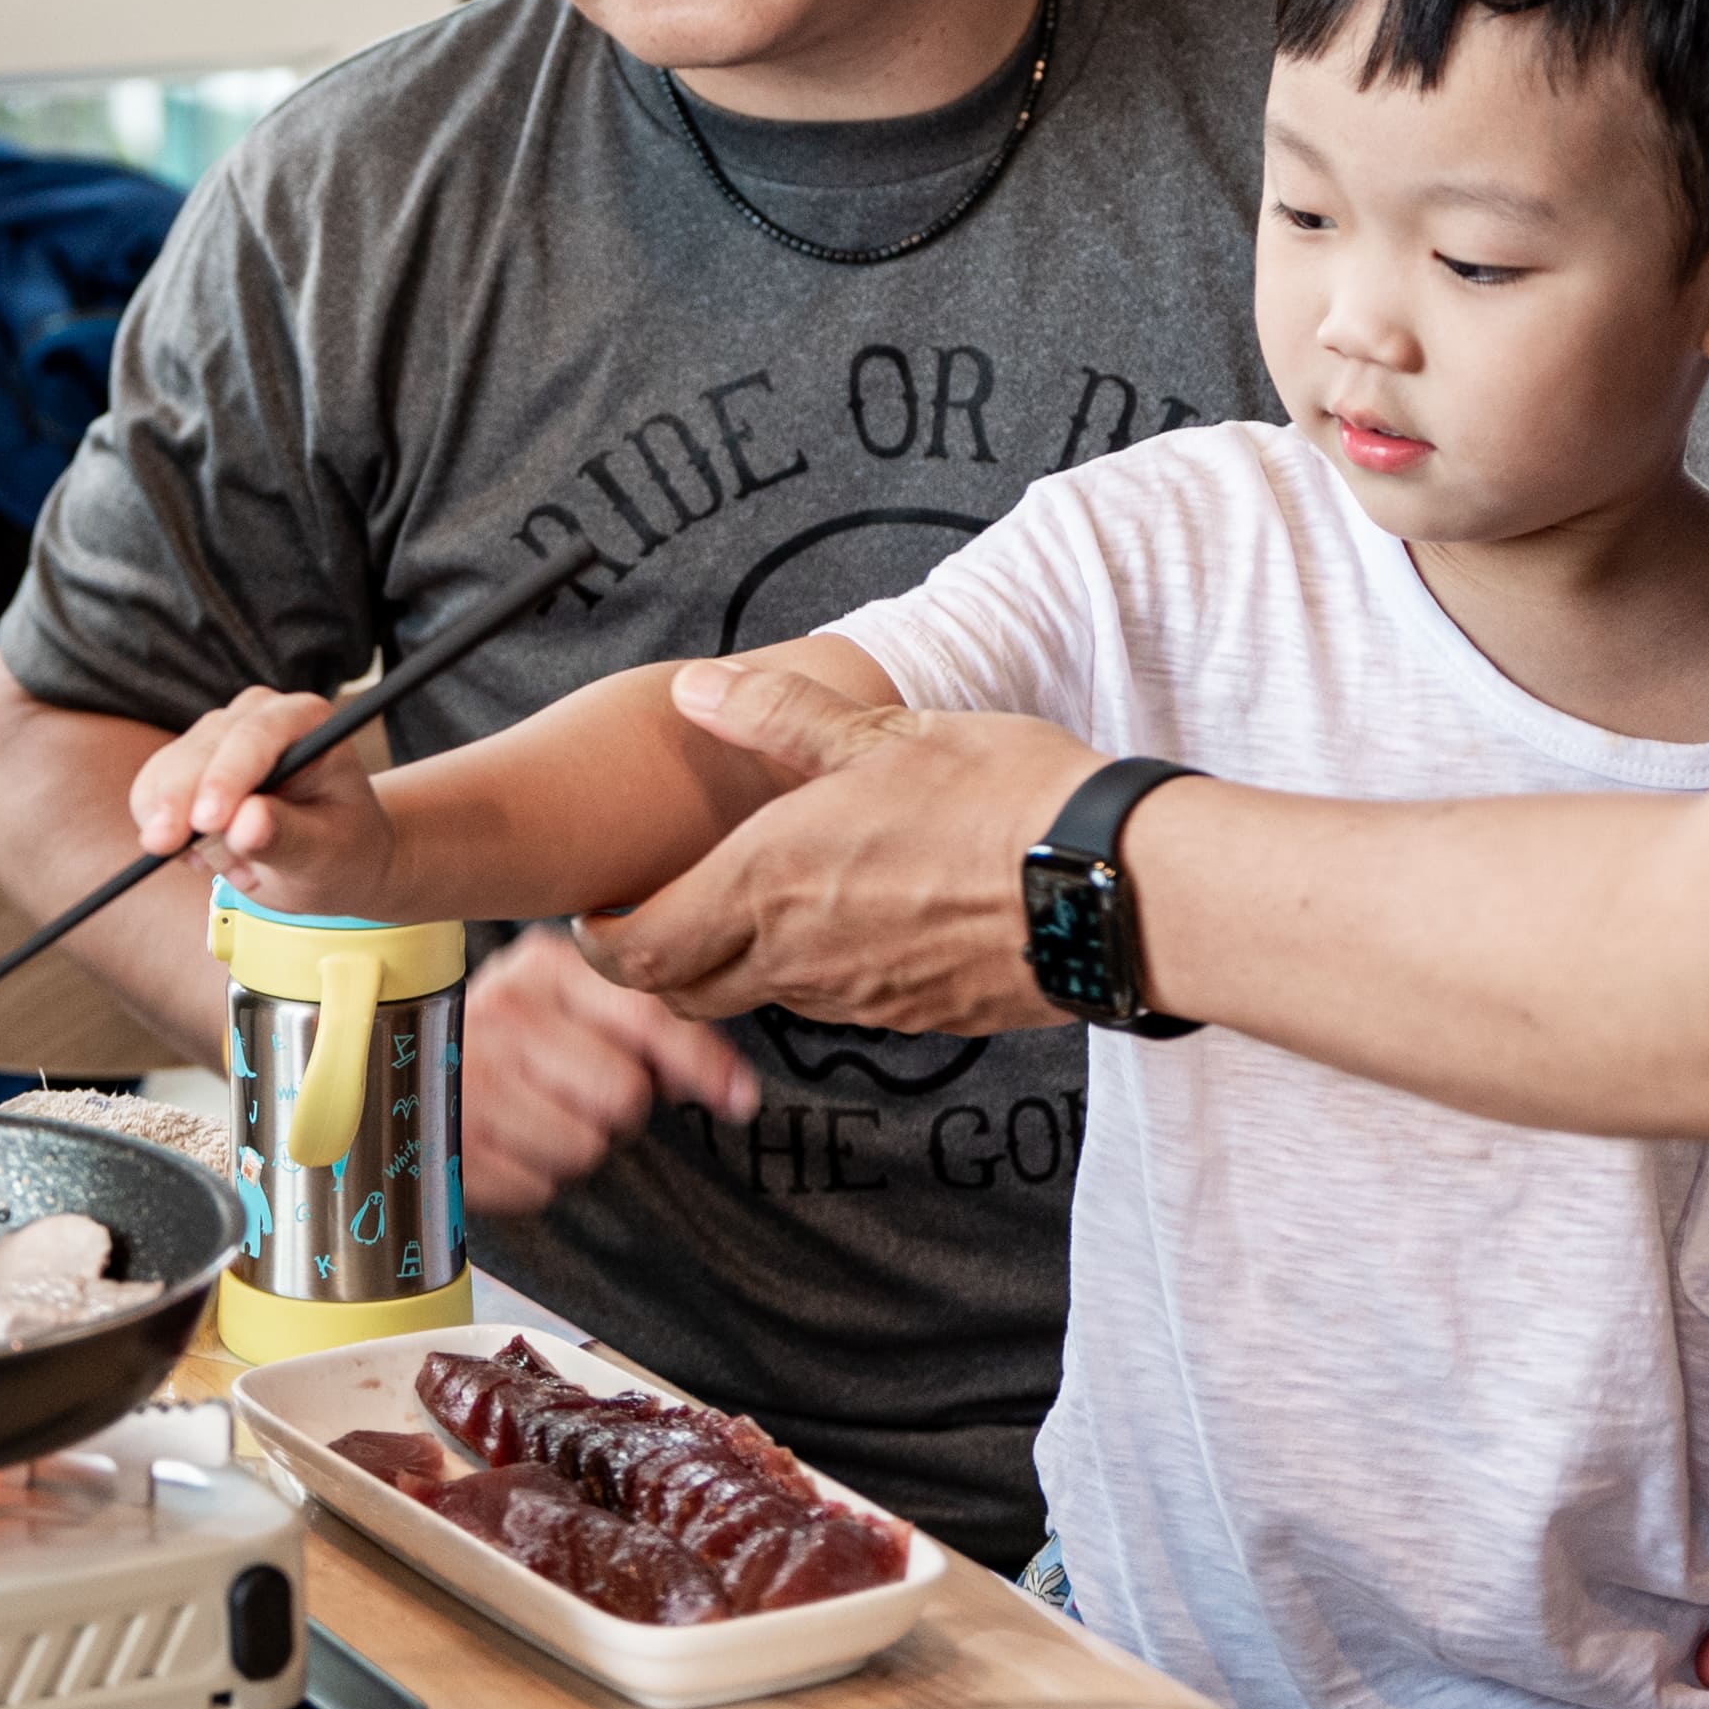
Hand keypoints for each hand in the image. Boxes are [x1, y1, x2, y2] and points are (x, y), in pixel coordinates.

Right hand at [129, 687, 400, 921]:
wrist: (327, 859)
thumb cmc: (339, 851)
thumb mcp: (326, 854)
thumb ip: (288, 837)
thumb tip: (245, 824)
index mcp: (305, 719)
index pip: (256, 736)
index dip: (226, 777)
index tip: (207, 822)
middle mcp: (256, 715)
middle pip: (200, 751)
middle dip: (182, 804)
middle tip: (170, 852)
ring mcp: (216, 736)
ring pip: (167, 773)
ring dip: (182, 832)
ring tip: (239, 871)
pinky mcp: (184, 763)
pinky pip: (149, 795)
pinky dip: (166, 833)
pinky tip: (210, 860)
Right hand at [460, 928, 755, 1213]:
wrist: (399, 1067)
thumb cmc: (510, 1038)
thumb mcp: (572, 1001)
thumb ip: (649, 1023)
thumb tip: (731, 1086)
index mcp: (543, 965)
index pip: (645, 1014)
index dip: (702, 1062)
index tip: (739, 1099)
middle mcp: (501, 1010)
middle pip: (623, 1094)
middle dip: (616, 1106)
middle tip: (578, 1091)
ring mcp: (467, 1077)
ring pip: (583, 1148)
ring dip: (573, 1144)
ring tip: (536, 1113)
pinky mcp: (447, 1142)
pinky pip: (537, 1187)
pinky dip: (531, 1175)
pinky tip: (505, 1140)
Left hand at [574, 661, 1088, 1033]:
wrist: (1112, 887)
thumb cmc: (1005, 802)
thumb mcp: (881, 732)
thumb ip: (776, 716)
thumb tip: (696, 690)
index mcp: (769, 884)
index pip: (637, 952)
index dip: (598, 941)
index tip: (597, 912)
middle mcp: (801, 958)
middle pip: (684, 991)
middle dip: (654, 961)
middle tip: (655, 915)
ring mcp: (860, 999)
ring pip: (762, 998)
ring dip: (738, 963)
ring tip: (754, 905)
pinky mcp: (916, 1017)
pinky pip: (837, 1006)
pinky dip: (815, 974)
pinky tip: (848, 921)